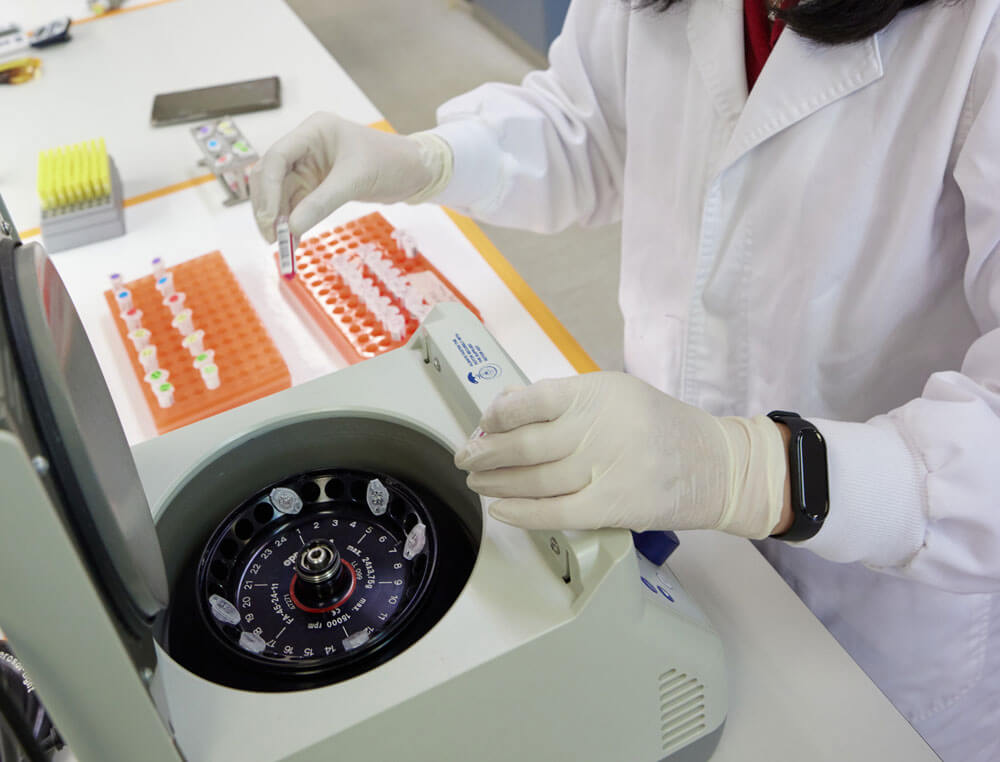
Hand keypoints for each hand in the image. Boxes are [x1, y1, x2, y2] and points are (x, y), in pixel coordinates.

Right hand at [249, 112, 451, 242]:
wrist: (414, 171)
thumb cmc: (390, 162)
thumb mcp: (355, 181)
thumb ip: (321, 203)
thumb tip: (291, 229)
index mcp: (314, 131)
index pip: (277, 156)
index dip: (269, 189)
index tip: (271, 219)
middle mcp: (306, 146)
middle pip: (271, 176)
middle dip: (268, 207)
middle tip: (272, 237)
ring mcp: (310, 166)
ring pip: (281, 193)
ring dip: (279, 219)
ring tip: (282, 245)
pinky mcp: (317, 184)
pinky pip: (296, 204)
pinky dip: (293, 222)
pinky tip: (293, 240)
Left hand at [454, 372, 787, 537]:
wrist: (715, 464)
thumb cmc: (659, 426)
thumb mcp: (614, 393)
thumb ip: (562, 398)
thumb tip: (506, 407)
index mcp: (596, 394)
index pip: (530, 401)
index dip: (497, 415)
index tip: (485, 423)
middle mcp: (598, 429)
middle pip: (524, 445)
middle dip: (485, 454)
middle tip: (466, 458)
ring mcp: (604, 469)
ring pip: (533, 480)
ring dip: (497, 483)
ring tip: (479, 482)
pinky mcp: (611, 506)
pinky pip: (554, 513)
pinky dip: (522, 514)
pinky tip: (501, 510)